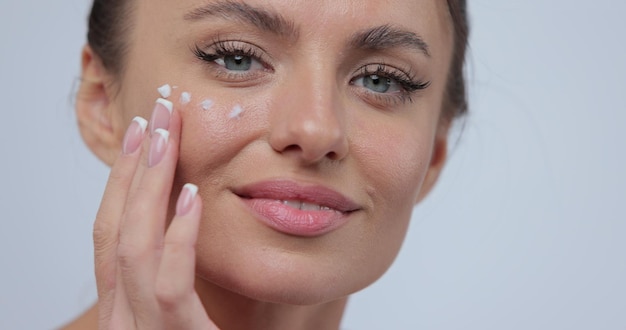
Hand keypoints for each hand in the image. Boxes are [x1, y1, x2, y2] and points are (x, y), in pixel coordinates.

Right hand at [92, 100, 218, 328]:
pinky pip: (169, 287)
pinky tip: (192, 197)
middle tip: (156, 112)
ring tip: (167, 135)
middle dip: (134, 166)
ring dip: (148, 185)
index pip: (113, 235)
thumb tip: (197, 215)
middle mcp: (125, 319)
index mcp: (130, 308)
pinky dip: (177, 238)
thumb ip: (187, 274)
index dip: (123, 182)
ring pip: (131, 250)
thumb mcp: (197, 313)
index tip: (145, 134)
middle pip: (113, 231)